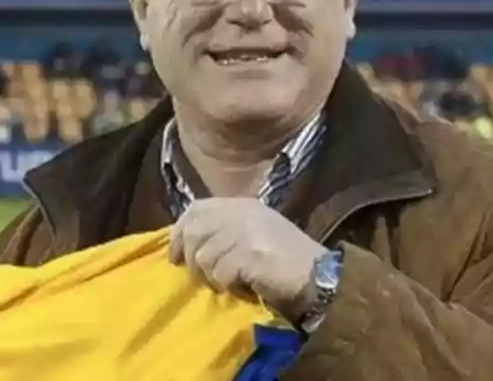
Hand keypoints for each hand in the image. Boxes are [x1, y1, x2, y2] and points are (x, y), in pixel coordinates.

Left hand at [169, 198, 326, 321]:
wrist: (317, 276)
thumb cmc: (286, 260)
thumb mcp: (253, 234)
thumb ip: (223, 232)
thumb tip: (186, 246)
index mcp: (240, 205)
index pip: (196, 209)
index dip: (179, 232)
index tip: (174, 257)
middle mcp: (240, 213)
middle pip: (193, 233)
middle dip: (193, 261)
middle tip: (210, 278)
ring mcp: (244, 231)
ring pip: (203, 258)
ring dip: (215, 278)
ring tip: (235, 282)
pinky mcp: (249, 254)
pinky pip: (221, 275)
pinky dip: (230, 287)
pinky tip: (246, 288)